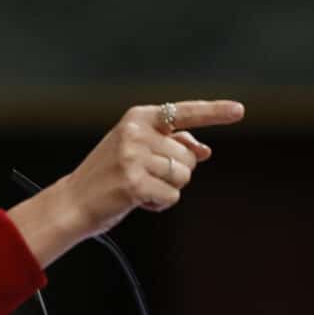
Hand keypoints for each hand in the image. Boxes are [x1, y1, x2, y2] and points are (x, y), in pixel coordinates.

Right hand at [8, 100, 244, 266]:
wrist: (73, 201)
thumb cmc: (109, 175)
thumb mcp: (137, 150)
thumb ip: (170, 145)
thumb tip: (205, 150)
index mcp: (137, 118)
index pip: (184, 112)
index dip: (215, 112)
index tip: (240, 110)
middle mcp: (136, 133)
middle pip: (188, 155)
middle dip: (176, 172)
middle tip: (145, 176)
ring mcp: (134, 157)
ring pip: (183, 177)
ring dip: (166, 189)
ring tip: (138, 187)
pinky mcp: (134, 183)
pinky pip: (171, 197)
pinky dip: (159, 205)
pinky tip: (136, 200)